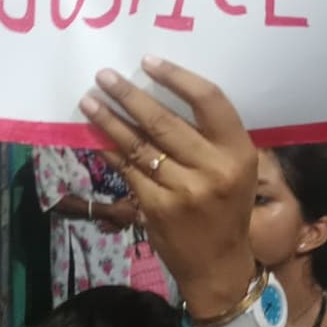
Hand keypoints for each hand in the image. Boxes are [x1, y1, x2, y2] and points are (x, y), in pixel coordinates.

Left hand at [80, 56, 256, 318]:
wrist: (218, 264)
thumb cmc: (227, 207)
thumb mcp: (235, 169)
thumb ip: (210, 136)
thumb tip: (161, 92)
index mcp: (238, 152)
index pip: (209, 100)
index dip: (176, 77)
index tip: (148, 61)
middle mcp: (213, 169)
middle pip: (163, 120)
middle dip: (128, 95)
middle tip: (104, 76)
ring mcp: (183, 190)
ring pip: (138, 145)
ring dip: (109, 120)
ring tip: (88, 100)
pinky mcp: (156, 208)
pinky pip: (127, 169)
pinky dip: (109, 150)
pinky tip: (94, 135)